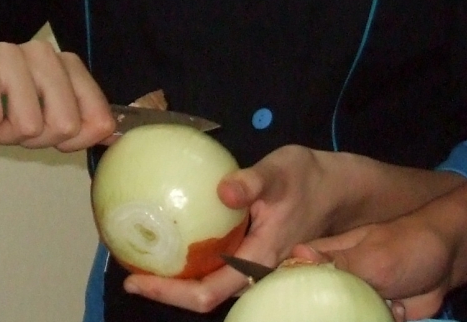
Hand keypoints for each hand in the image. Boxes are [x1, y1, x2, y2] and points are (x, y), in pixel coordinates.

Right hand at [0, 40, 114, 151]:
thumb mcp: (39, 120)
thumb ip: (77, 125)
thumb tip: (111, 133)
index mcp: (65, 64)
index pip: (93, 108)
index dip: (77, 138)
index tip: (57, 142)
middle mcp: (43, 53)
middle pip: (63, 123)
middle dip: (35, 140)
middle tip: (12, 128)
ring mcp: (11, 51)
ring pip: (27, 123)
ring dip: (2, 135)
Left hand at [123, 145, 346, 312]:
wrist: (337, 187)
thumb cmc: (309, 178)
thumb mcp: (282, 170)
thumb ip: (254, 181)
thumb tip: (222, 189)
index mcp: (259, 260)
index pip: (208, 293)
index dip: (169, 294)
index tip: (136, 280)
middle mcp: (252, 271)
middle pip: (202, 296)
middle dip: (163, 288)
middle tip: (129, 266)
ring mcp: (252, 264)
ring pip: (207, 283)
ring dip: (175, 276)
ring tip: (143, 255)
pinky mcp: (251, 252)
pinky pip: (215, 266)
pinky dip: (190, 259)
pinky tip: (174, 239)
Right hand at [293, 216, 456, 321]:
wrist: (451, 258)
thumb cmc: (408, 245)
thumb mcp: (371, 256)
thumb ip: (336, 264)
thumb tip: (295, 256)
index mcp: (329, 256)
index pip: (294, 273)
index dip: (284, 290)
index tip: (282, 307)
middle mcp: (337, 278)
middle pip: (313, 305)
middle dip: (322, 314)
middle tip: (349, 307)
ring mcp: (356, 298)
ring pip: (339, 318)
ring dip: (354, 319)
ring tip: (384, 302)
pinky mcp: (376, 314)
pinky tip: (395, 312)